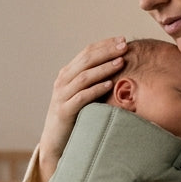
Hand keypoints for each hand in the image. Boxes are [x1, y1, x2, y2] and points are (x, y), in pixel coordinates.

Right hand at [37, 37, 127, 178]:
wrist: (55, 141)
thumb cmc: (75, 116)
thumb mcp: (82, 93)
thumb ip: (94, 80)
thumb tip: (119, 65)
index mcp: (67, 73)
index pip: (87, 52)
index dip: (105, 44)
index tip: (123, 40)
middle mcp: (63, 81)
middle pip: (86, 60)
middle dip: (107, 51)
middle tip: (125, 46)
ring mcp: (62, 96)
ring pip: (84, 77)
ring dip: (104, 68)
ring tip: (120, 62)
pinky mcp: (64, 111)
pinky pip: (81, 97)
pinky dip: (96, 89)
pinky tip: (109, 84)